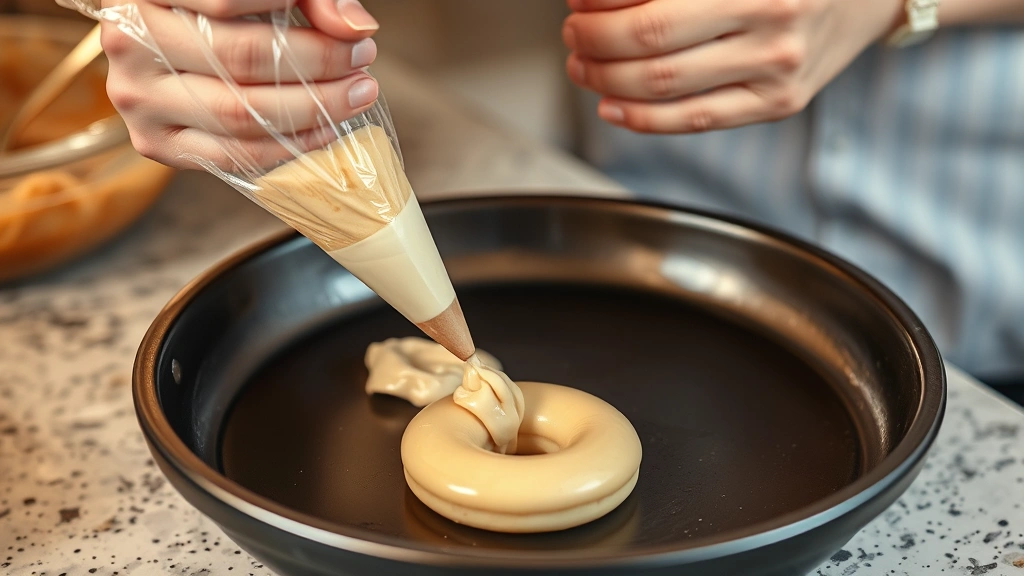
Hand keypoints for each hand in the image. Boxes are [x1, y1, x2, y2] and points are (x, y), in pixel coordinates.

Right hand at [98, 0, 380, 168]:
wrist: (173, 34)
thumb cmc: (218, 1)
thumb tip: (356, 29)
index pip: (227, 1)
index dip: (301, 20)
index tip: (356, 35)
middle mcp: (129, 39)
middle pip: (240, 59)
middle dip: (318, 65)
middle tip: (363, 64)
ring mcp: (136, 96)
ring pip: (238, 114)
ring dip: (311, 111)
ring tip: (354, 96)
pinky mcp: (154, 141)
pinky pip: (230, 157)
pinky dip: (286, 147)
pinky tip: (325, 131)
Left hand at [563, 0, 903, 133]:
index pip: (651, 0)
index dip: (598, 2)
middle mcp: (773, 17)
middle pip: (649, 40)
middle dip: (593, 39)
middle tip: (572, 31)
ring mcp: (779, 68)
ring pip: (664, 86)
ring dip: (606, 78)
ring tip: (583, 64)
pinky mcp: (780, 104)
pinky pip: (696, 121)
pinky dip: (643, 119)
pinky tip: (612, 105)